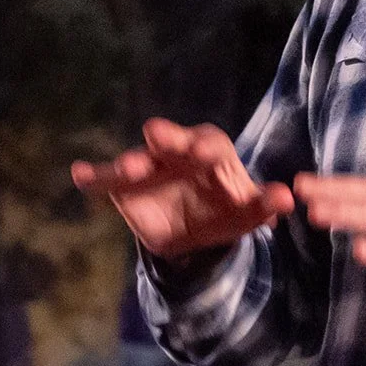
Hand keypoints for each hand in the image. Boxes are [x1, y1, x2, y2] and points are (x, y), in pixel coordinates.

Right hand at [72, 118, 293, 259]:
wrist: (191, 231)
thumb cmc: (223, 212)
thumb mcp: (244, 213)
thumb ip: (262, 206)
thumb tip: (288, 200)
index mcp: (210, 153)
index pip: (211, 144)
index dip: (207, 149)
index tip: (205, 153)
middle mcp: (176, 152)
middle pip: (172, 142)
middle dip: (167, 139)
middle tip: (157, 134)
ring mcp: (147, 167)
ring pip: (138, 160)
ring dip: (131, 162)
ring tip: (128, 168)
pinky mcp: (121, 185)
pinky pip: (104, 179)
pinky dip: (92, 176)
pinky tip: (78, 173)